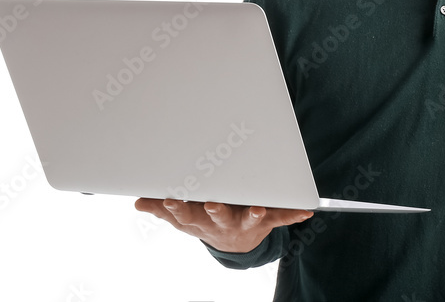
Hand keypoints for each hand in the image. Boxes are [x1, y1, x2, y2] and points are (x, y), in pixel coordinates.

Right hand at [135, 197, 311, 253]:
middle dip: (215, 211)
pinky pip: (281, 218)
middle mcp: (222, 223)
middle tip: (212, 203)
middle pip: (217, 217)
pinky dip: (293, 214)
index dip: (178, 208)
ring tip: (258, 208)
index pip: (185, 215)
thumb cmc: (207, 221)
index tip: (171, 198)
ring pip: (248, 218)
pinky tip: (306, 211)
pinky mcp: (266, 222)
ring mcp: (245, 223)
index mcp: (200, 219)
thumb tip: (138, 202)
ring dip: (253, 214)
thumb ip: (162, 209)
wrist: (236, 245)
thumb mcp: (184, 218)